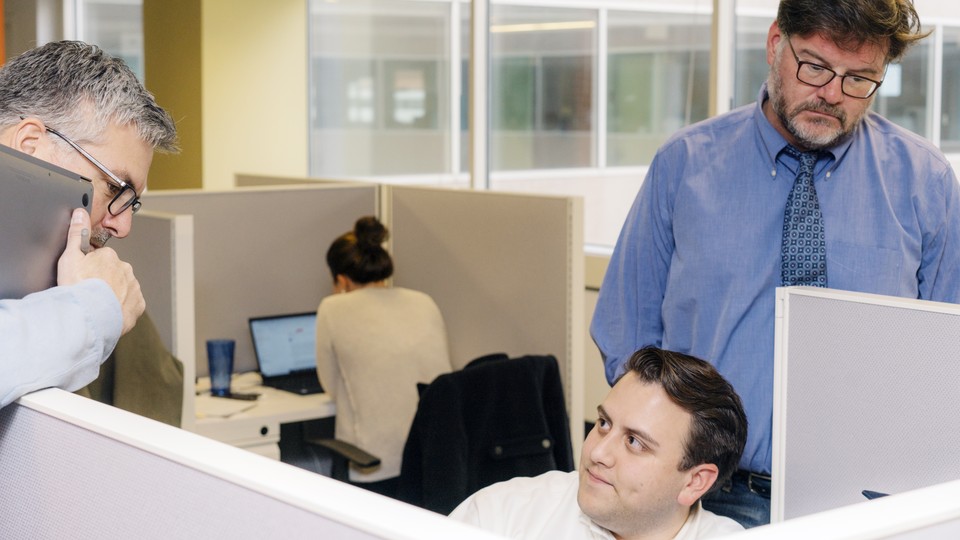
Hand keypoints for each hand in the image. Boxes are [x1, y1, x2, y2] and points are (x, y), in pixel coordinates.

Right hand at [58, 208, 144, 333]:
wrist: (90, 316)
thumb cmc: (78, 287)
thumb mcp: (70, 256)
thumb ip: (77, 232)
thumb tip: (80, 212)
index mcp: (110, 256)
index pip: (99, 259)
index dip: (88, 269)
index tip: (82, 278)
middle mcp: (126, 269)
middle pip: (112, 273)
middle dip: (102, 281)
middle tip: (88, 292)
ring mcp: (134, 287)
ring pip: (122, 288)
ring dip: (112, 294)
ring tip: (96, 304)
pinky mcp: (138, 305)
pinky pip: (130, 304)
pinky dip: (121, 307)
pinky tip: (108, 311)